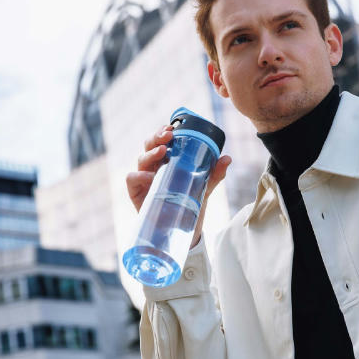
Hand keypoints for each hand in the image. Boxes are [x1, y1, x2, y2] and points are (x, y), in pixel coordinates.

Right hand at [125, 125, 231, 246]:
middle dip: (156, 137)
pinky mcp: (136, 193)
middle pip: (149, 145)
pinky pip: (131, 178)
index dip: (162, 131)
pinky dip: (139, 175)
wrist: (183, 230)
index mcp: (167, 160)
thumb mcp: (204, 187)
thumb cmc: (190, 203)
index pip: (161, 140)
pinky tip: (150, 177)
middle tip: (168, 135)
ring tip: (163, 152)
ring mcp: (143, 179)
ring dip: (151, 152)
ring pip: (141, 158)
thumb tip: (227, 158)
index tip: (171, 128)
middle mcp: (154, 166)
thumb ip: (214, 173)